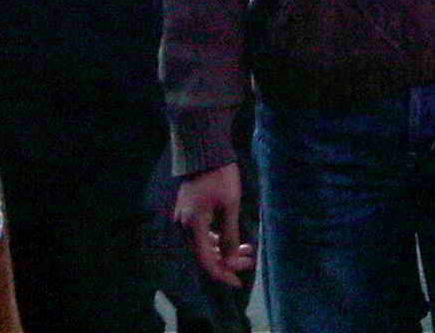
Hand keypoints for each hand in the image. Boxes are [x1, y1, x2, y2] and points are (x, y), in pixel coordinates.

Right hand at [173, 160, 254, 287]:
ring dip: (224, 250)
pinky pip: (201, 234)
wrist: (204, 151)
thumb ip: (230, 235)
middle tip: (250, 261)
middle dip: (228, 261)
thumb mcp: (230, 206)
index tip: (239, 282)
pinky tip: (232, 238)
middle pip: (205, 255)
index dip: (223, 274)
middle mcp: (184, 227)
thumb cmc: (220, 177)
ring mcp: (184, 220)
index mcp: (193, 228)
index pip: (207, 262)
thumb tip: (230, 259)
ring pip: (204, 245)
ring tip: (247, 249)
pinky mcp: (188, 213)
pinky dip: (217, 239)